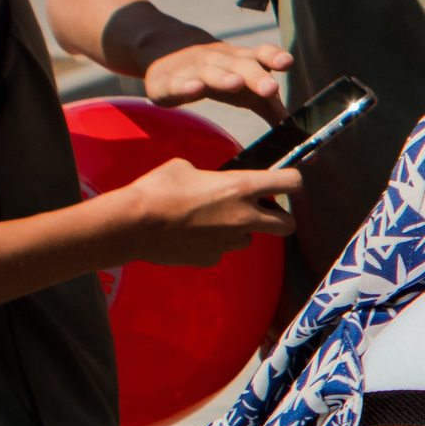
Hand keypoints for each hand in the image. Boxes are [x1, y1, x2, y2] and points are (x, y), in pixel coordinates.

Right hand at [118, 160, 300, 264]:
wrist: (133, 224)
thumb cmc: (158, 189)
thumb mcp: (186, 167)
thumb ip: (213, 176)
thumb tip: (216, 183)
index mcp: (242, 187)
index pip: (291, 182)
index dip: (291, 180)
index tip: (284, 181)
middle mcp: (245, 217)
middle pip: (288, 224)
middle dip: (279, 218)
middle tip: (261, 210)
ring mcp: (231, 241)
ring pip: (249, 238)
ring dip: (239, 230)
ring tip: (210, 221)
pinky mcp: (213, 258)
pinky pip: (221, 250)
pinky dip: (213, 243)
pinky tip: (191, 235)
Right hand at [142, 39, 293, 121]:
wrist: (170, 57)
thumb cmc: (224, 80)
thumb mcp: (252, 95)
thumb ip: (278, 116)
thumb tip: (312, 154)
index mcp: (244, 62)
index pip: (261, 54)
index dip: (273, 56)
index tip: (286, 62)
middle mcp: (221, 60)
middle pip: (240, 65)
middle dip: (255, 75)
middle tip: (270, 88)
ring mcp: (193, 68)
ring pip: (210, 71)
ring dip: (223, 77)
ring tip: (235, 84)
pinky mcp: (168, 81)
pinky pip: (177, 82)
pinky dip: (185, 85)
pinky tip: (193, 89)